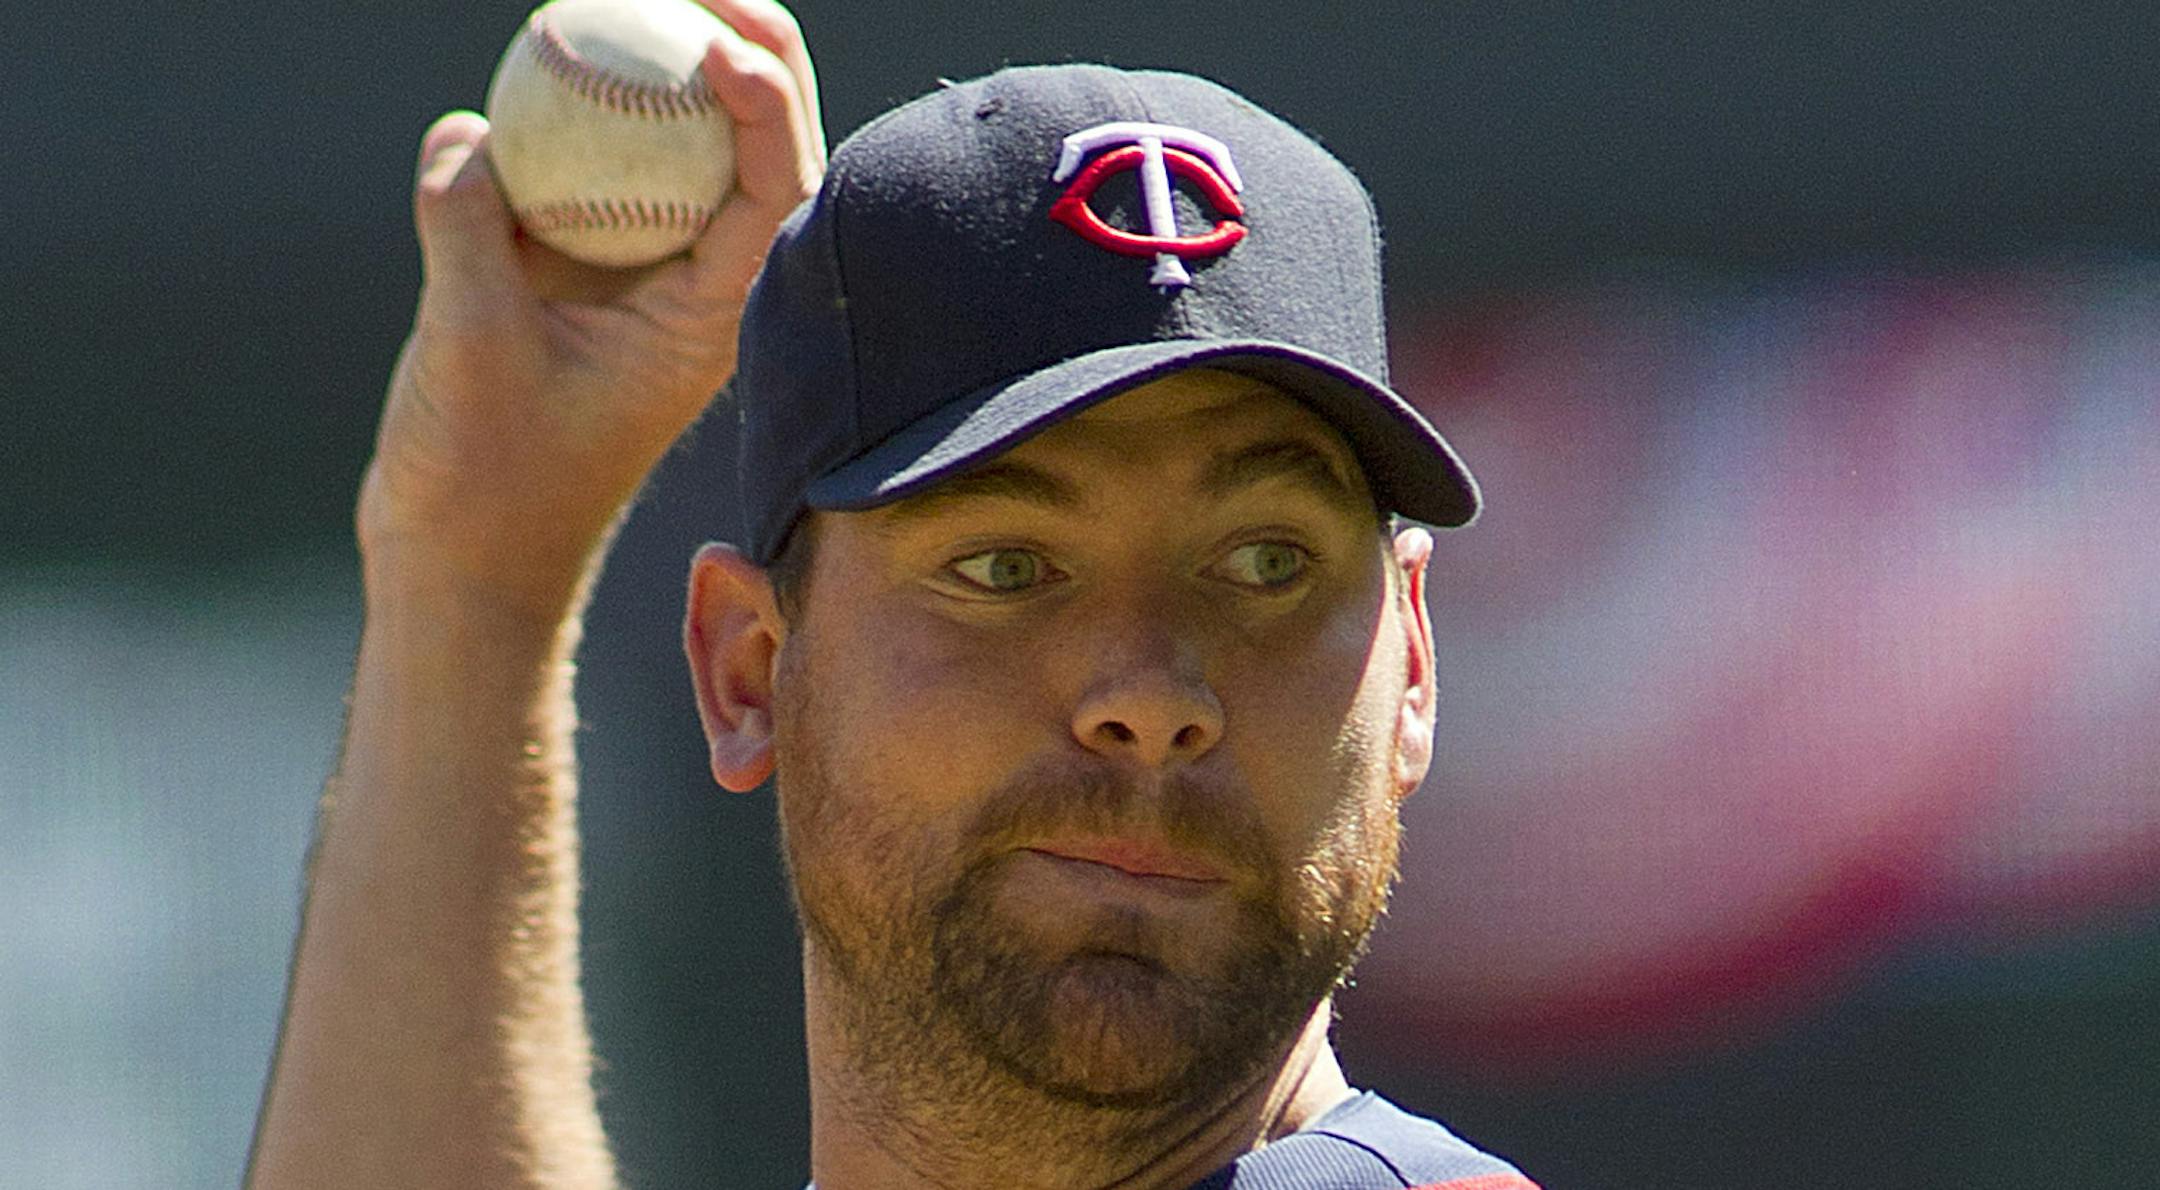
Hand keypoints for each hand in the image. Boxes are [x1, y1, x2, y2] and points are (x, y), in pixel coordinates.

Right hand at [359, 0, 824, 615]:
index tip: (720, 49)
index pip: (776, 197)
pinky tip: (547, 52)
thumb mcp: (471, 350)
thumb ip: (471, 237)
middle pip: (752, 152)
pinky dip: (580, 112)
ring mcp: (639, 280)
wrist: (461, 555)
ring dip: (667, 69)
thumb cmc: (486, 482)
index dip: (769, 109)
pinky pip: (595, 170)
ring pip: (680, 152)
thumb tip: (469, 134)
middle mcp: (693, 291)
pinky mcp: (578, 274)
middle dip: (746, 53)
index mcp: (710, 320)